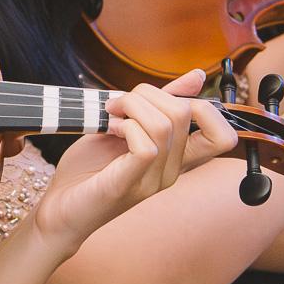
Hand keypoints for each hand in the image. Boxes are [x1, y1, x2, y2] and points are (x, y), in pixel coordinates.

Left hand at [32, 70, 235, 251]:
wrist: (60, 207)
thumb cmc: (90, 168)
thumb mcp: (126, 126)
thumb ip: (158, 105)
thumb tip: (198, 77)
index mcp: (177, 158)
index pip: (224, 136)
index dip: (203, 106)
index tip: (160, 98)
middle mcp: (172, 171)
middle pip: (185, 114)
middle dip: (148, 93)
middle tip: (119, 103)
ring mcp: (152, 181)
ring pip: (164, 125)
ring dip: (132, 106)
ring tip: (111, 113)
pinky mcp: (128, 185)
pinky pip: (146, 146)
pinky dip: (127, 126)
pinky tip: (111, 129)